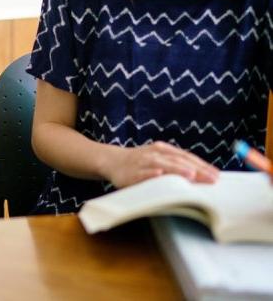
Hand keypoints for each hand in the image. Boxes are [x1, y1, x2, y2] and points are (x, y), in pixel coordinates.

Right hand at [103, 141, 218, 188]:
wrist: (113, 161)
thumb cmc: (141, 164)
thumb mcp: (159, 159)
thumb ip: (176, 165)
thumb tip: (201, 176)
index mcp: (164, 150)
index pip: (186, 157)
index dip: (202, 165)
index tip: (217, 175)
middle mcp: (155, 153)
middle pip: (178, 161)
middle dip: (196, 170)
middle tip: (212, 179)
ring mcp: (143, 162)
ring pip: (162, 165)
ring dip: (177, 169)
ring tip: (190, 174)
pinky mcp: (131, 172)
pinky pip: (142, 173)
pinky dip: (150, 173)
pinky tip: (158, 175)